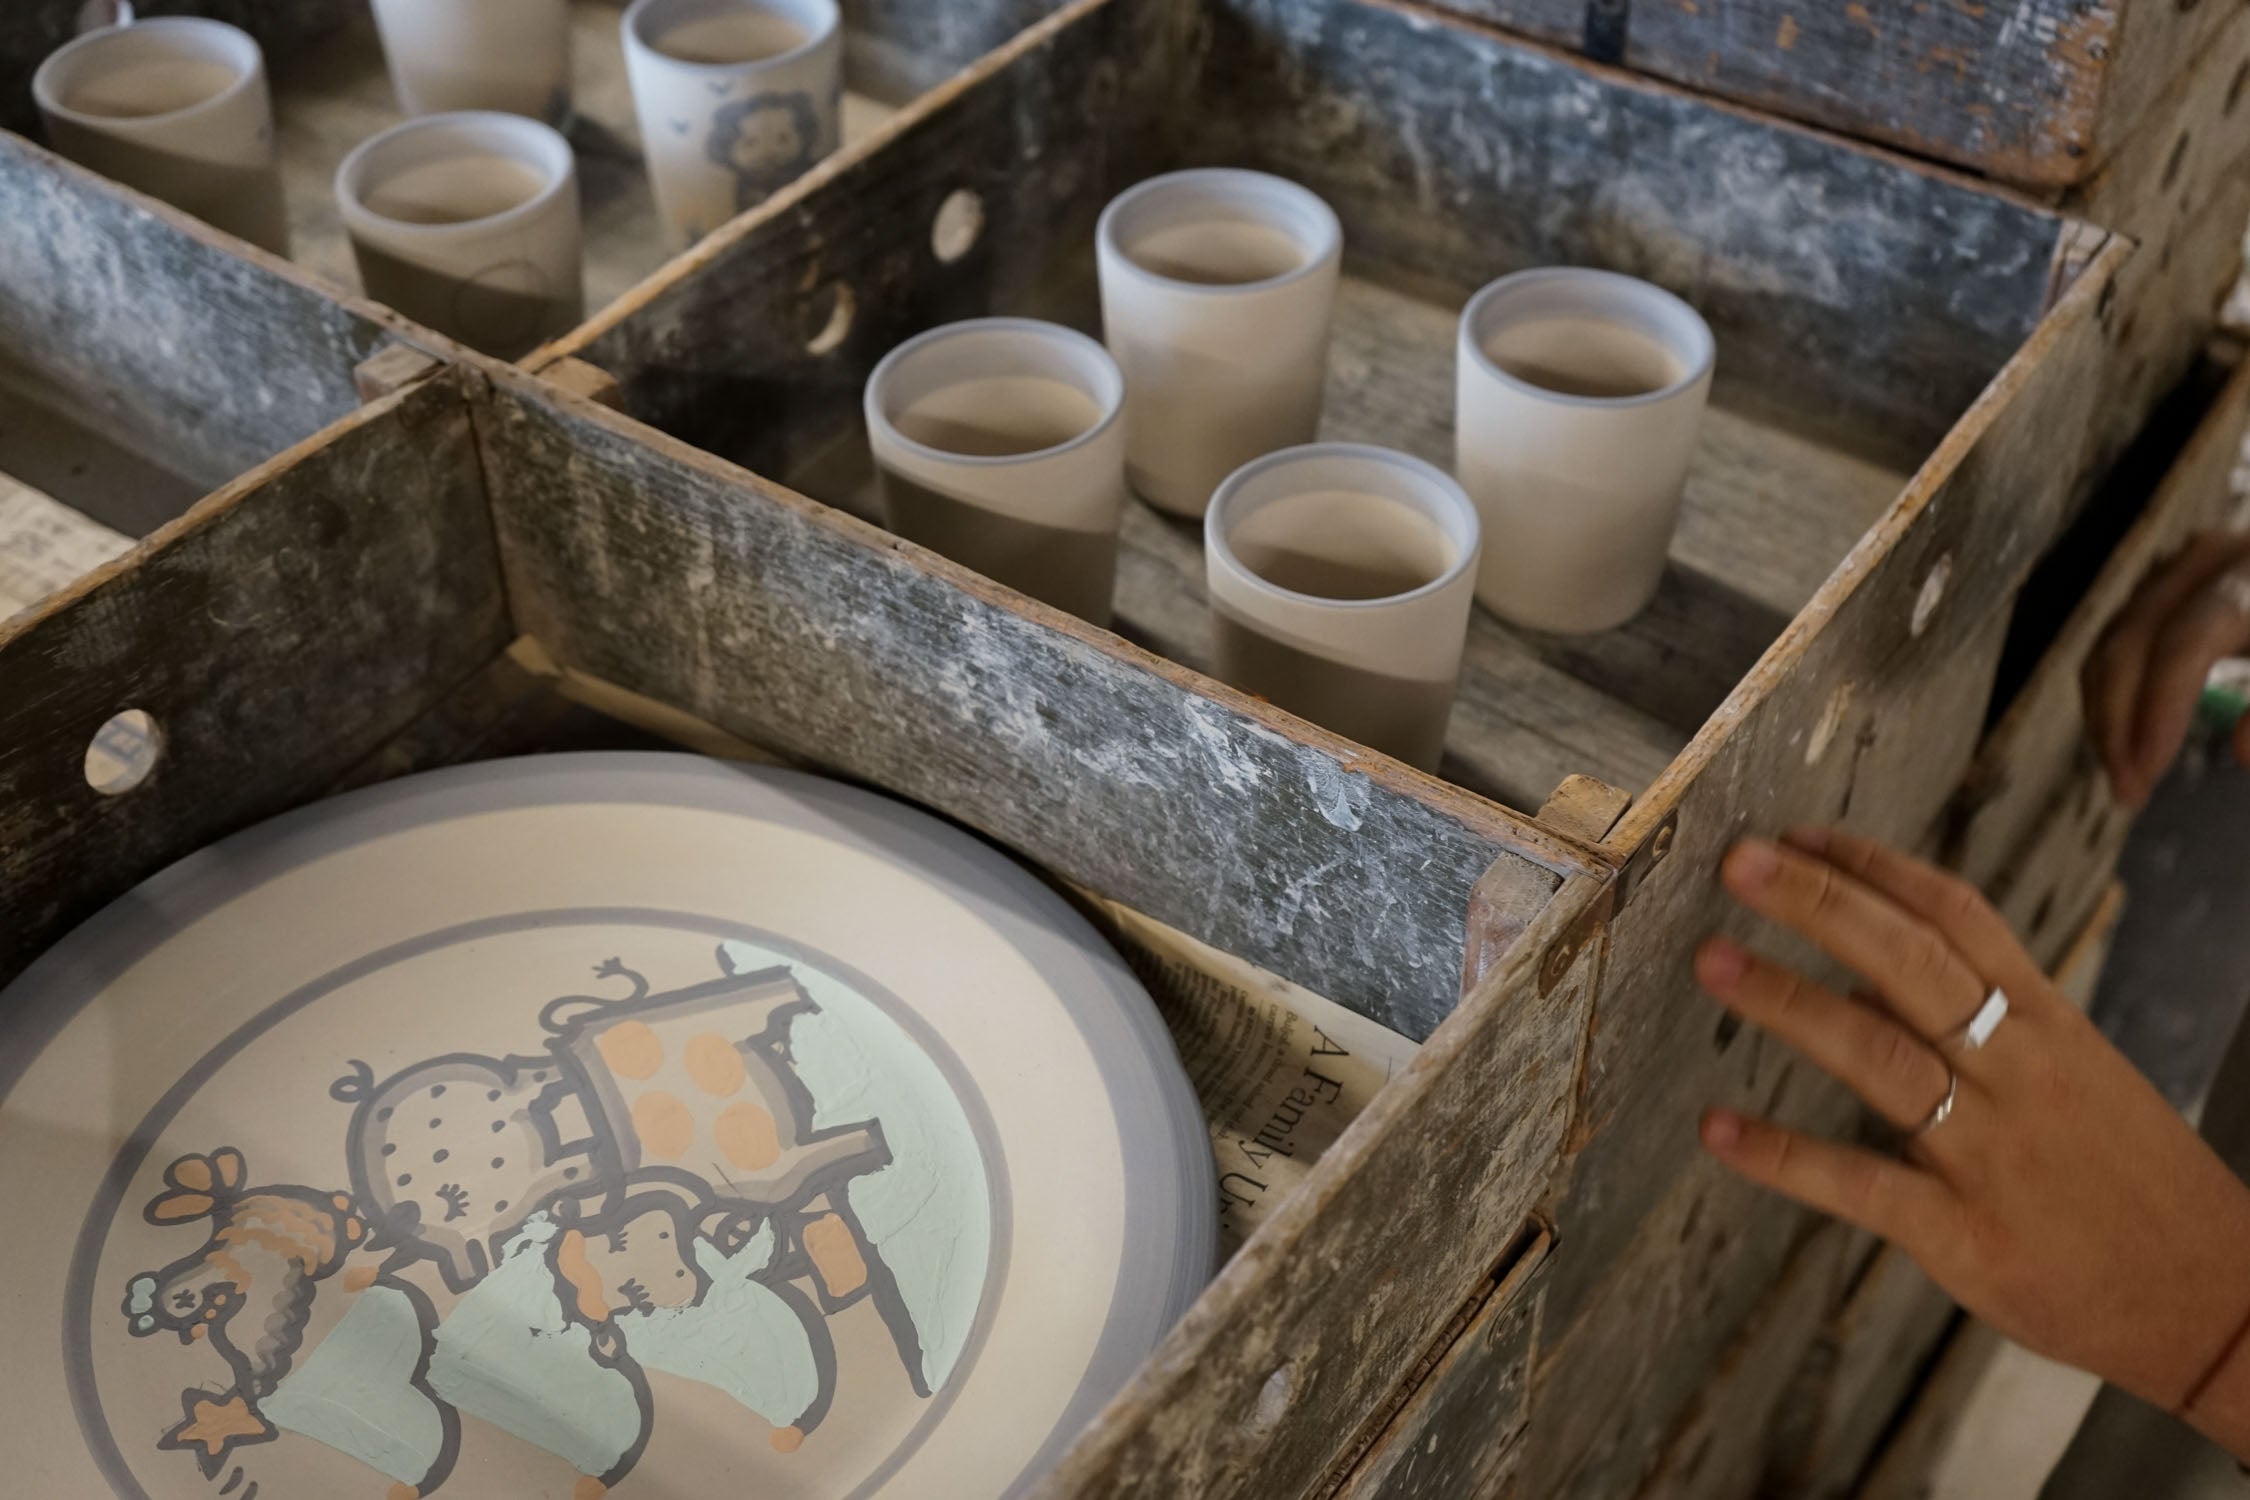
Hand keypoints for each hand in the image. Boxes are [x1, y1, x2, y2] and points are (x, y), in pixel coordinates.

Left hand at [1696, 827, 2249, 1450]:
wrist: (2218, 1302)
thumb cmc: (2130, 1180)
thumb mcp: (2072, 1076)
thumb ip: (1971, 1020)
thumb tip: (1857, 972)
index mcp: (2046, 1023)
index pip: (1955, 916)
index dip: (1872, 868)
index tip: (1798, 835)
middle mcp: (2017, 1071)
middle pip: (1909, 960)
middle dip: (1822, 901)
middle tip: (1739, 860)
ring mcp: (1990, 1151)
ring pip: (1878, 1053)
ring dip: (1788, 1001)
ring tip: (1712, 960)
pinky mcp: (1966, 1235)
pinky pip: (1860, 1185)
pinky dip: (1784, 1155)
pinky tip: (1718, 1129)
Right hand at [2082, 529, 2249, 807]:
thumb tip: (2243, 751)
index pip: (2188, 641)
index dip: (2161, 708)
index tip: (2150, 769)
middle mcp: (2212, 560)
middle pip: (2133, 640)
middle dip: (2118, 723)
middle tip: (2129, 787)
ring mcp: (2185, 567)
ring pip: (2114, 641)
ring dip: (2107, 714)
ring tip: (2124, 770)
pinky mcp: (2171, 583)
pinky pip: (2120, 638)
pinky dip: (2114, 692)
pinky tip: (2126, 734)